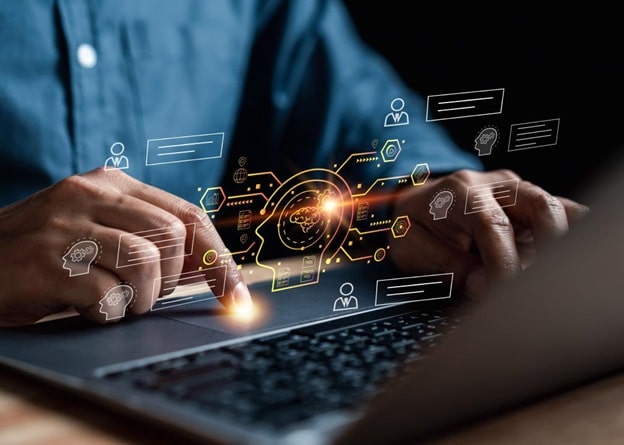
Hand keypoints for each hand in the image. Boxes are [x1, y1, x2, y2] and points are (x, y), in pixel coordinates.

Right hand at [0, 168, 251, 325]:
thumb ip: (152, 240)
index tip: (237, 297)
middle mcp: (92, 193)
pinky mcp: (48, 260)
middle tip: (141, 293)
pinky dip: (106, 314)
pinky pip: (108, 297)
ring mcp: (67, 224)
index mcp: (113, 182)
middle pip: (174, 238)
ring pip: (147, 265)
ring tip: (111, 299)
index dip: (220, 259)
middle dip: (169, 280)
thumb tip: (213, 270)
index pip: (189, 215)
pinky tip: (83, 307)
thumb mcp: (101, 231)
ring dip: (139, 298)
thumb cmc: (48, 252)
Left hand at [389, 169, 588, 297]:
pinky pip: (563, 213)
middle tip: (538, 286)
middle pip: (541, 207)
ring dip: (562, 246)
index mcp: (459, 193)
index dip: (504, 264)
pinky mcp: (531, 203)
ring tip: (549, 279)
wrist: (416, 204)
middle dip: (549, 249)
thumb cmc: (414, 227)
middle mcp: (494, 185)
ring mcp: (517, 192)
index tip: (505, 294)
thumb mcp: (412, 249)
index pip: (492, 225)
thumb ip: (448, 267)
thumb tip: (485, 287)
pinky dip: (568, 238)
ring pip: (559, 209)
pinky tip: (560, 264)